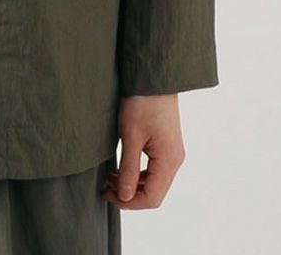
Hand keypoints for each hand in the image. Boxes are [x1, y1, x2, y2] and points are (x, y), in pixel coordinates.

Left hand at [101, 93, 184, 208]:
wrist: (153, 77)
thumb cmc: (142, 103)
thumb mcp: (131, 137)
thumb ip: (129, 170)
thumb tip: (124, 196)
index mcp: (169, 160)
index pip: (152, 198)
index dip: (129, 202)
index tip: (108, 195)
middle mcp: (174, 160)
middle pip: (154, 193)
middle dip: (130, 195)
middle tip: (106, 188)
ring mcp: (172, 152)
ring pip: (154, 182)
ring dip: (133, 185)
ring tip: (110, 178)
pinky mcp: (166, 145)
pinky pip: (154, 169)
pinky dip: (138, 174)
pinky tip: (121, 168)